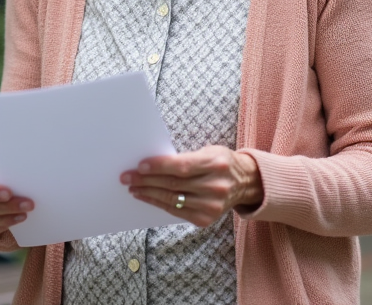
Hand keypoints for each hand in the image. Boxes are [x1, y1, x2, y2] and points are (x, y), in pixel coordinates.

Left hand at [121, 146, 263, 227]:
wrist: (244, 183)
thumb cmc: (220, 163)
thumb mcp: (208, 152)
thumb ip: (185, 158)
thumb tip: (152, 163)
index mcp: (216, 164)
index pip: (182, 166)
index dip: (159, 166)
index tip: (140, 165)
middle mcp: (216, 186)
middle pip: (174, 184)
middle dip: (146, 180)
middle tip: (127, 177)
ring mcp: (212, 205)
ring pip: (172, 200)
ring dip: (148, 194)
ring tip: (133, 187)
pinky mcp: (206, 219)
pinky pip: (175, 212)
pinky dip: (158, 204)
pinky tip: (146, 197)